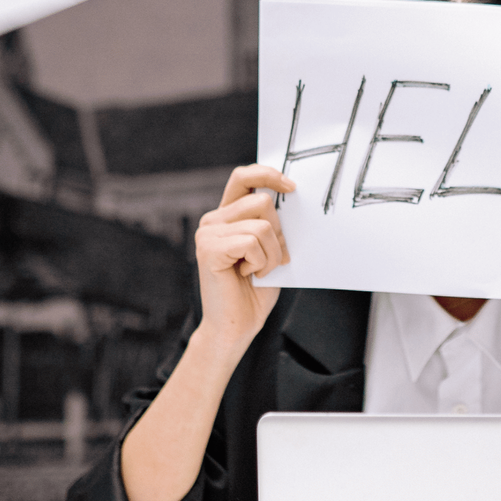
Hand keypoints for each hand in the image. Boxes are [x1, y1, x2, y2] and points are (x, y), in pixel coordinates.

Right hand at [192, 164, 297, 351]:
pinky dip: (261, 262)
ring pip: (262, 225)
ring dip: (271, 253)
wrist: (236, 327)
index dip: (268, 174)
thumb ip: (272, 224)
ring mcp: (208, 234)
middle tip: (270, 259)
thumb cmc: (254, 291)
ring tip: (257, 271)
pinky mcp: (209, 249)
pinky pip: (252, 242)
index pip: (243, 177)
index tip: (292, 187)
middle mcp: (213, 220)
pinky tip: (247, 275)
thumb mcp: (270, 250)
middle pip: (262, 201)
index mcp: (227, 216)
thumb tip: (291, 196)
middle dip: (278, 233)